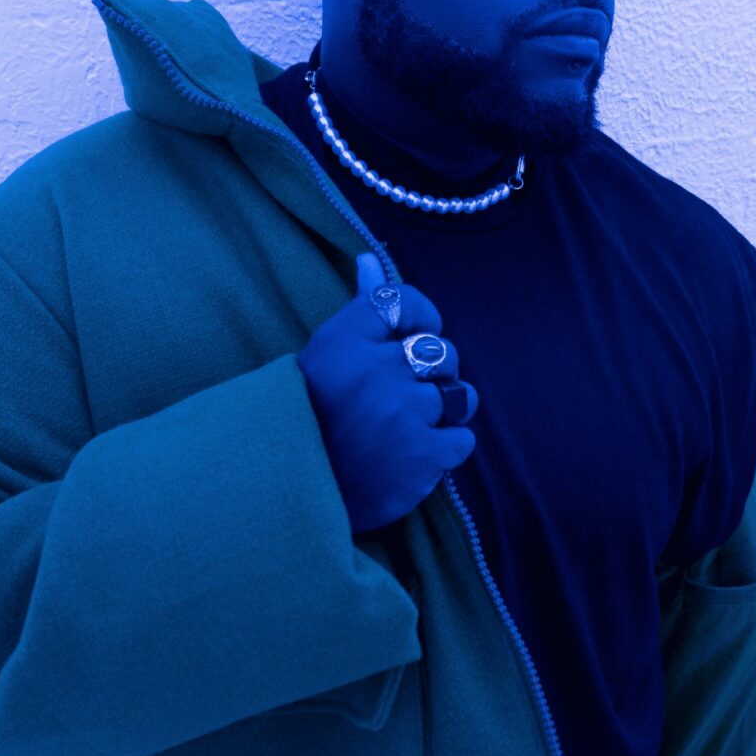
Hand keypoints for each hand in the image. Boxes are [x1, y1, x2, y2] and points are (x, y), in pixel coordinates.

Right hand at [297, 252, 480, 533]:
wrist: (292, 495)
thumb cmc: (311, 420)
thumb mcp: (325, 358)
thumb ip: (359, 310)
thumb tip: (370, 260)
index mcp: (346, 341)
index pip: (407, 302)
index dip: (420, 322)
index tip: (407, 345)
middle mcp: (376, 371)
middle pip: (443, 352)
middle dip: (431, 376)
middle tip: (399, 402)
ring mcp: (403, 413)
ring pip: (460, 396)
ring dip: (443, 413)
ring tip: (409, 430)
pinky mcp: (423, 456)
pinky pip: (463, 439)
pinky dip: (445, 451)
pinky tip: (413, 458)